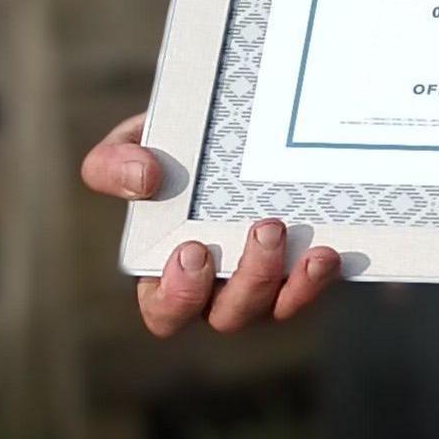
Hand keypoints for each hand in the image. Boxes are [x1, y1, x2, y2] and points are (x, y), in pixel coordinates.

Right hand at [80, 112, 340, 336]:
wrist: (235, 123)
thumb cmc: (172, 146)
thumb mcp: (132, 144)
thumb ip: (112, 163)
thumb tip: (142, 179)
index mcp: (167, 270)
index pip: (166, 311)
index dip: (177, 296)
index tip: (192, 251)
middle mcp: (217, 287)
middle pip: (229, 316)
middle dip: (248, 281)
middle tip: (264, 229)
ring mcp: (264, 281)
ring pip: (274, 308)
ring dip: (291, 283)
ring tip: (293, 231)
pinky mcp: (301, 268)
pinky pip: (312, 289)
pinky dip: (319, 278)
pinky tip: (326, 253)